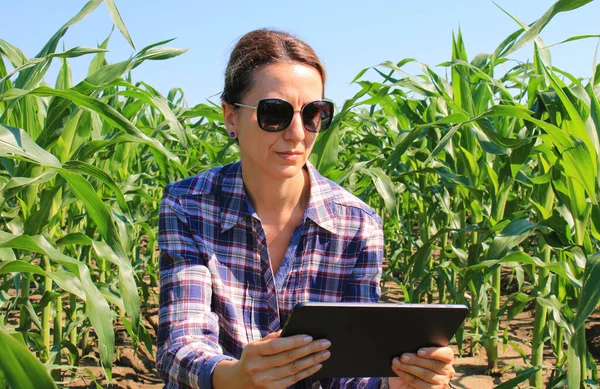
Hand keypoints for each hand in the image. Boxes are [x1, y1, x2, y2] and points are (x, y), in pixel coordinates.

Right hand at [213, 330, 330, 388]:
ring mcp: (264, 381)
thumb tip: (293, 329)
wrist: (238, 381)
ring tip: (325, 353)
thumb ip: (272, 338)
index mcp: (253, 351)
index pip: (276, 346)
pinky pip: (293, 380)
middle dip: (309, 349)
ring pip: (293, 370)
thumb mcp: (256, 345)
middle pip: (288, 358)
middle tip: (325, 343)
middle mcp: (257, 367)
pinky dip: (307, 372)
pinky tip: (316, 365)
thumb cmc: (252, 357)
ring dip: (312, 361)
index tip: (309, 336)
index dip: (293, 342)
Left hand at [388, 347, 454, 388]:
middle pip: (433, 364)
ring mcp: (442, 382)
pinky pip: (419, 383)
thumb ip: (418, 349)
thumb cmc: (414, 361)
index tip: (419, 351)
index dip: (433, 352)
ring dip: (408, 367)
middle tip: (402, 357)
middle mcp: (448, 371)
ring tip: (396, 362)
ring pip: (425, 374)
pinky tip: (398, 370)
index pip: (446, 354)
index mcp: (447, 358)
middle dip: (416, 360)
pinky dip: (406, 375)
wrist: (407, 380)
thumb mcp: (417, 353)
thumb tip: (410, 344)